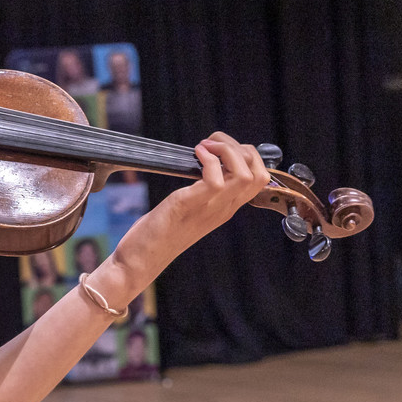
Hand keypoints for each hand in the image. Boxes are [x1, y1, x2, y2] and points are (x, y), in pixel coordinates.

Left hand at [109, 132, 270, 281]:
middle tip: (212, 143)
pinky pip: (215, 179)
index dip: (246, 156)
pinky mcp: (189, 205)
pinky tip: (194, 153)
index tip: (219, 147)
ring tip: (205, 146)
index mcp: (226, 207)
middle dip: (240, 148)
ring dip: (226, 150)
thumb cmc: (160, 231)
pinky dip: (207, 159)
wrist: (142, 258)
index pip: (259, 179)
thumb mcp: (189, 207)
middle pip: (259, 174)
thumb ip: (202, 190)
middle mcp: (224, 208)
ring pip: (244, 175)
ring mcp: (210, 208)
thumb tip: (204, 163)